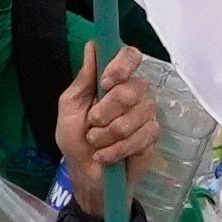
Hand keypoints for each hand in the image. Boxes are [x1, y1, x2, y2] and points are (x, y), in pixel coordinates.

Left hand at [54, 55, 167, 190]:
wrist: (86, 175)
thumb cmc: (76, 139)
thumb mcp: (70, 108)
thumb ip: (83, 79)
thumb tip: (92, 47)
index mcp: (114, 80)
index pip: (129, 56)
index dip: (121, 66)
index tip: (105, 83)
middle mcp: (134, 92)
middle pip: (132, 89)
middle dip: (106, 111)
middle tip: (92, 124)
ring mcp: (146, 114)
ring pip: (135, 117)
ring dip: (107, 135)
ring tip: (96, 143)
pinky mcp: (152, 136)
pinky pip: (140, 138)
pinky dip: (116, 150)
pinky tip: (106, 156)